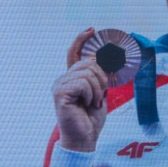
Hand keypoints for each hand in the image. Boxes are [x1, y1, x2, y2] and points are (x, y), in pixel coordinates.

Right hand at [52, 29, 107, 151]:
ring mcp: (60, 84)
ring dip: (98, 90)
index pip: (74, 53)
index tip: (92, 29)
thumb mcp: (100, 92)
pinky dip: (91, 94)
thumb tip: (107, 58)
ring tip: (93, 102)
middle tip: (100, 95)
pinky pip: (83, 83)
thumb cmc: (91, 117)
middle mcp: (63, 78)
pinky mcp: (60, 92)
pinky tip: (87, 104)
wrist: (85, 137)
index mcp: (72, 77)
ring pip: (88, 73)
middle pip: (89, 63)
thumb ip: (101, 76)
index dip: (82, 39)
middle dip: (102, 78)